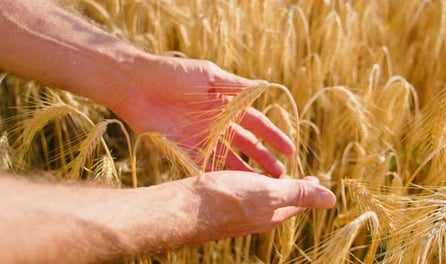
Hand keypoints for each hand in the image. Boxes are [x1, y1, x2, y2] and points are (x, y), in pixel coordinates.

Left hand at [114, 56, 293, 176]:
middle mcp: (217, 123)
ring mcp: (201, 138)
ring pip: (229, 158)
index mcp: (226, 104)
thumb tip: (265, 88)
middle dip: (263, 158)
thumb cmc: (174, 74)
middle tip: (279, 175)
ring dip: (244, 171)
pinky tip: (230, 188)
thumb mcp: (210, 75)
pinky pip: (203, 166)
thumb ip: (236, 86)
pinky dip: (217, 176)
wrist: (136, 84)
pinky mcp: (184, 149)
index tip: (289, 150)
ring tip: (260, 185)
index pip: (256, 123)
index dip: (273, 136)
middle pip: (246, 144)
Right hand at [173, 171, 335, 242]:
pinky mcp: (220, 205)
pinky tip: (242, 175)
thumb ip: (300, 194)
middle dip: (291, 188)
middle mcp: (256, 217)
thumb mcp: (269, 193)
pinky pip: (242, 194)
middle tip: (298, 175)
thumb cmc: (228, 198)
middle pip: (280, 202)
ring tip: (273, 173)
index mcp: (272, 214)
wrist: (184, 209)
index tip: (316, 177)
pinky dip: (250, 183)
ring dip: (270, 185)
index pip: (298, 202)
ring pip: (260, 198)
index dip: (310, 189)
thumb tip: (332, 200)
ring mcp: (237, 213)